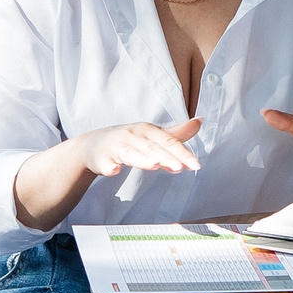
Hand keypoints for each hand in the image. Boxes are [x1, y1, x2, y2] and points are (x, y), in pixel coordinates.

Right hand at [74, 117, 203, 175]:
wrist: (92, 146)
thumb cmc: (127, 140)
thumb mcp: (152, 135)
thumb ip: (176, 133)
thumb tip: (200, 121)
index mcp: (147, 130)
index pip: (168, 142)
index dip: (183, 153)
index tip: (196, 165)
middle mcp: (132, 136)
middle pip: (152, 148)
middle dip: (167, 158)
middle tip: (181, 168)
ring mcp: (116, 147)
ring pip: (130, 154)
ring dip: (142, 159)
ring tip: (155, 165)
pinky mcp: (102, 159)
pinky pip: (106, 164)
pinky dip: (109, 167)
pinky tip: (113, 171)